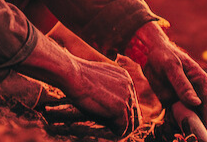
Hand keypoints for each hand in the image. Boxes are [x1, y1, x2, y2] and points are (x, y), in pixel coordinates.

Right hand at [16, 34, 138, 136]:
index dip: (124, 112)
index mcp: (125, 78)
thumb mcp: (98, 79)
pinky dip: (118, 133)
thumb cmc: (77, 76)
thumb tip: (107, 103)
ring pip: (130, 122)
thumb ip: (107, 88)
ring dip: (122, 129)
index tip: (114, 119)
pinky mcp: (118, 109)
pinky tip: (111, 132)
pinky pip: (123, 128)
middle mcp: (129, 86)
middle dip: (126, 122)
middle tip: (117, 129)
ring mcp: (125, 97)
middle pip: (134, 112)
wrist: (71, 73)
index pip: (131, 101)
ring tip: (114, 132)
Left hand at [129, 22, 206, 125]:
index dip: (206, 116)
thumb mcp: (172, 69)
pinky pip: (175, 115)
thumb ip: (183, 86)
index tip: (200, 127)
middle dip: (195, 123)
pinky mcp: (172, 101)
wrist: (148, 53)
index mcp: (200, 80)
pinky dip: (172, 123)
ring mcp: (183, 97)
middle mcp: (194, 91)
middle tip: (187, 133)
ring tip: (176, 132)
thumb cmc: (164, 56)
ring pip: (188, 115)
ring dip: (183, 124)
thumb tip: (196, 103)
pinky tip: (167, 126)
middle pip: (200, 111)